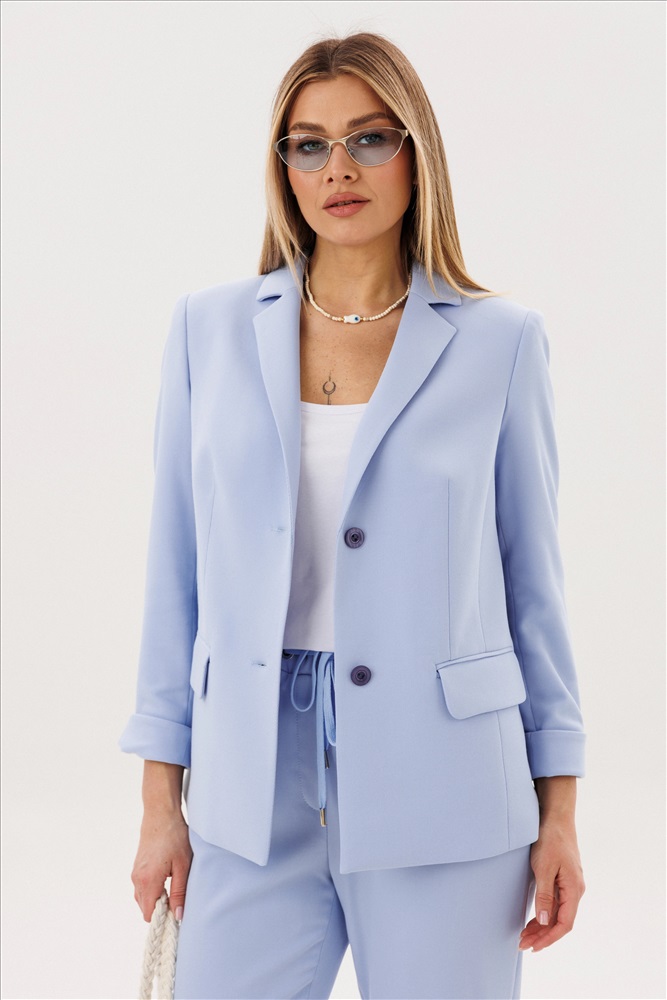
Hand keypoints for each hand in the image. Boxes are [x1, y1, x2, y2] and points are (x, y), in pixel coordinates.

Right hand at [131, 808, 192, 921]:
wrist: (161, 814)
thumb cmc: (175, 837)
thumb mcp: (183, 866)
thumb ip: (179, 893)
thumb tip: (178, 916)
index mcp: (148, 881)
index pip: (149, 915)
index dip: (163, 917)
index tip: (176, 911)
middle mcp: (137, 880)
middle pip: (145, 909)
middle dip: (160, 909)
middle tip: (177, 895)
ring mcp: (135, 873)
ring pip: (143, 898)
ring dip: (156, 898)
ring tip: (173, 883)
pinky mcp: (136, 868)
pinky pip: (142, 888)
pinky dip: (152, 889)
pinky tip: (166, 877)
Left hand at [519, 820, 584, 951]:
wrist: (556, 816)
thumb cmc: (550, 838)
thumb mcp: (543, 867)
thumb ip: (544, 895)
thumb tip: (545, 922)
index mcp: (574, 889)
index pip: (564, 924)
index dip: (548, 938)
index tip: (533, 947)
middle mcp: (575, 889)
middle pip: (561, 921)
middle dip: (542, 935)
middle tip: (523, 944)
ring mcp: (570, 884)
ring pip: (558, 913)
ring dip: (542, 926)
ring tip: (525, 935)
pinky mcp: (564, 878)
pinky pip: (556, 902)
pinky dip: (544, 913)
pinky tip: (534, 919)